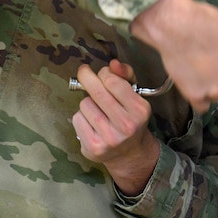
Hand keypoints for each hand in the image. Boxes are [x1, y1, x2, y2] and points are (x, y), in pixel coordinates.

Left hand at [72, 59, 160, 195]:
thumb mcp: (135, 96)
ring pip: (85, 104)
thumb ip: (126, 76)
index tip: (102, 73)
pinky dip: (81, 117)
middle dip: (87, 78)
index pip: (113, 81)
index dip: (104, 72)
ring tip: (97, 109)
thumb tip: (113, 63)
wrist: (129, 153)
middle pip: (97, 92)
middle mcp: (126, 125)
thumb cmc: (130, 118)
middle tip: (84, 72)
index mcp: (140, 110)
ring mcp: (109, 137)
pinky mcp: (93, 146)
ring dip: (88, 102)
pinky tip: (91, 123)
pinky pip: (77, 119)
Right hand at [130, 0, 217, 112]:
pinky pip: (201, 106)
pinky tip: (192, 85)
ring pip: (215, 95)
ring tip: (195, 71)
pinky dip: (197, 98)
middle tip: (206, 63)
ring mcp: (214, 91)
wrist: (175, 27)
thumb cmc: (205, 21)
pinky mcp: (195, 96)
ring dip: (208, 88)